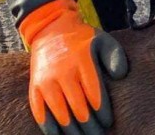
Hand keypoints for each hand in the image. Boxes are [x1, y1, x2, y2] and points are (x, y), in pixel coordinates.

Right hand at [19, 0, 128, 134]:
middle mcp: (62, 72)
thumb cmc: (82, 39)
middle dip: (90, 126)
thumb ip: (115, 56)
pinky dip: (48, 126)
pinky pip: (39, 111)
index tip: (108, 123)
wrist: (50, 29)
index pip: (94, 94)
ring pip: (60, 113)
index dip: (102, 113)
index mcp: (82, 62)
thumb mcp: (103, 40)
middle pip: (78, 108)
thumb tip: (120, 76)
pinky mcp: (34, 86)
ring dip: (72, 130)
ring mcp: (46, 80)